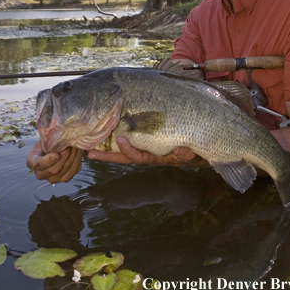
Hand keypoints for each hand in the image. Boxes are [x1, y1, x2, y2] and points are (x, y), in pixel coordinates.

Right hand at [26, 141, 82, 183]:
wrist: (55, 146)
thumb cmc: (48, 140)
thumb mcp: (45, 137)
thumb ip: (47, 138)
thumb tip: (55, 133)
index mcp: (32, 162)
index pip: (38, 164)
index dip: (48, 161)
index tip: (56, 154)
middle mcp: (40, 174)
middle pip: (54, 170)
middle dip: (64, 156)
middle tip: (69, 145)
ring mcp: (53, 178)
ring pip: (65, 169)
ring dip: (72, 156)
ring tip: (74, 146)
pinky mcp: (65, 178)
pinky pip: (73, 170)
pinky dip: (77, 160)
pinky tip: (77, 151)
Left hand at [87, 137, 208, 167]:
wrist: (199, 145)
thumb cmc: (194, 150)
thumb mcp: (193, 153)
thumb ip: (187, 153)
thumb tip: (183, 151)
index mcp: (157, 157)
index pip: (140, 157)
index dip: (130, 151)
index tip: (121, 141)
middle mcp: (149, 153)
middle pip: (125, 156)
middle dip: (108, 155)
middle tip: (90, 152)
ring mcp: (147, 146)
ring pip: (125, 148)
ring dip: (109, 146)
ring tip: (92, 144)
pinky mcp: (147, 138)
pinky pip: (131, 139)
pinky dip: (119, 137)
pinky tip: (107, 132)